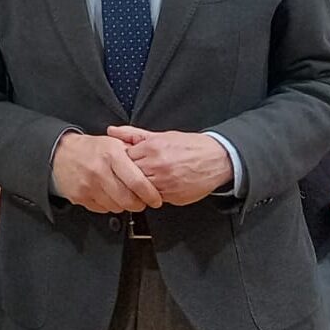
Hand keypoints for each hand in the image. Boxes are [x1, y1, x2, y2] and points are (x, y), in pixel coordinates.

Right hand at [51, 132, 161, 213]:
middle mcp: (99, 170)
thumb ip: (134, 155)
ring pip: (116, 207)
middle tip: (142, 201)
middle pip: (128, 199)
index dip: (150, 194)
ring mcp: (88, 185)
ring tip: (122, 195)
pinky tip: (107, 195)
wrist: (60, 153)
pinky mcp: (79, 196)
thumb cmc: (91, 149)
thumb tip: (153, 169)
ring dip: (123, 205)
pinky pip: (102, 209)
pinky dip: (108, 205)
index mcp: (112, 155)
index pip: (138, 182)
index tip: (156, 199)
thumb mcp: (114, 143)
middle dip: (139, 204)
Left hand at [108, 127, 232, 205]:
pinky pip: (155, 198)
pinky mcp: (173, 196)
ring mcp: (165, 183)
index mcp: (152, 149)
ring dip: (141, 187)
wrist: (217, 158)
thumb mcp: (160, 135)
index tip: (126, 162)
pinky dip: (154, 194)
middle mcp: (157, 166)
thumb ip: (133, 134)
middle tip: (136, 172)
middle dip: (130, 174)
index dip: (123, 161)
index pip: (123, 159)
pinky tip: (160, 186)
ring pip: (141, 190)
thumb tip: (112, 131)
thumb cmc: (190, 146)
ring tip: (149, 179)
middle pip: (130, 175)